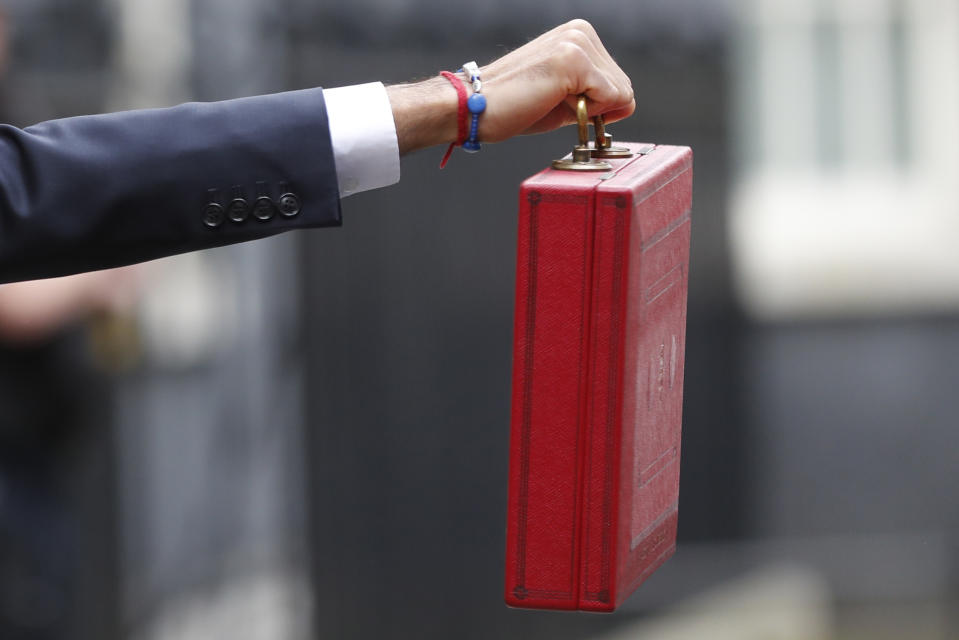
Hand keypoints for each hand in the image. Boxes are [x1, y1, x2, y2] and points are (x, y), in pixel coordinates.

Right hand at [387, 20, 634, 153]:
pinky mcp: (574, 60)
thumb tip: (626, 103)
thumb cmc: (512, 105)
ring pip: (619, 93)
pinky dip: (587, 113)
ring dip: (588, 110)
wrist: (475, 106)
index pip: (618, 80)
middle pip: (623, 86)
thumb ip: (595, 95)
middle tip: (553, 105)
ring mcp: (577, 43)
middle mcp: (581, 32)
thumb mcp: (564, 97)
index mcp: (578, 35)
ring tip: (550, 102)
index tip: (561, 104)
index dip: (595, 106)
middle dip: (594, 109)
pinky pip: (611, 99)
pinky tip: (553, 102)